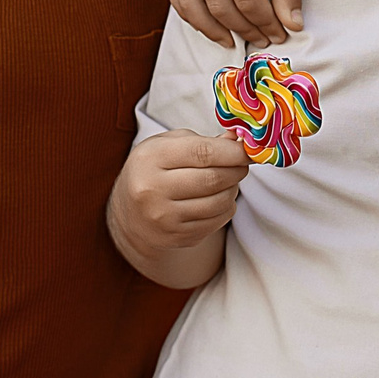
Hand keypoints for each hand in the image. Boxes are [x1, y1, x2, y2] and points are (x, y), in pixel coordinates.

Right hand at [107, 132, 252, 282]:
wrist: (129, 214)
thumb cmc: (152, 170)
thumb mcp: (167, 145)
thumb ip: (202, 141)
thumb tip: (237, 141)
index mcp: (150, 159)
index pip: (202, 153)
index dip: (232, 151)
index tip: (248, 149)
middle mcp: (153, 190)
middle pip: (213, 179)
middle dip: (237, 169)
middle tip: (243, 163)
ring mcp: (164, 218)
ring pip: (219, 202)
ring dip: (233, 189)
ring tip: (227, 180)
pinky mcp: (177, 237)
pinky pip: (217, 221)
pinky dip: (226, 207)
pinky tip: (217, 198)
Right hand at [170, 0, 306, 46]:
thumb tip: (293, 27)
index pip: (248, 3)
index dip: (266, 24)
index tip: (281, 35)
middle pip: (221, 9)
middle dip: (245, 30)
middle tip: (264, 39)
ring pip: (193, 7)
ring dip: (213, 30)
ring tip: (235, 40)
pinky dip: (191, 14)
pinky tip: (210, 24)